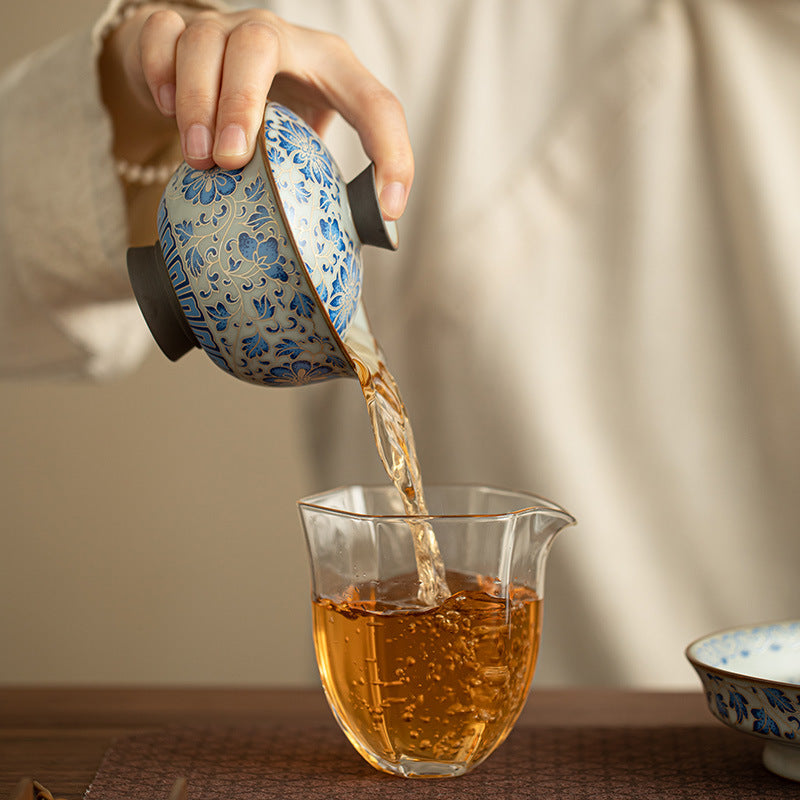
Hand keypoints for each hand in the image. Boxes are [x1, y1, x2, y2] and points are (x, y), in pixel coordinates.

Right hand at [100, 4, 412, 218]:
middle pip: (260, 43)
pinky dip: (158, 73)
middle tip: (230, 163)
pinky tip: (165, 110)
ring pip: (204, 41)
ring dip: (197, 102)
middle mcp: (278, 36)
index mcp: (329, 66)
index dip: (391, 154)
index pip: (375, 102)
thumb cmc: (270, 115)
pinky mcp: (173, 25)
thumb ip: (322, 173)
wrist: (205, 71)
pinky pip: (160, 34)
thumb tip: (364, 234)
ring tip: (198, 160)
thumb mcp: (305, 137)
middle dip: (241, 104)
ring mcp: (222, 25)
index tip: (387, 210)